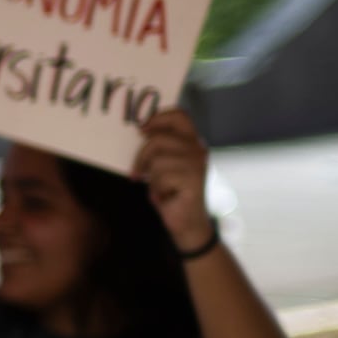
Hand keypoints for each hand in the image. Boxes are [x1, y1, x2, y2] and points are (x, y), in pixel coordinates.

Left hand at [132, 108, 215, 250]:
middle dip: (142, 157)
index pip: (180, 115)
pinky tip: (167, 196)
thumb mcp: (162, 165)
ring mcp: (197, 164)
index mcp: (192, 142)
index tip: (141, 130)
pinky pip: (161, 176)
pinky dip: (157, 188)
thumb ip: (158, 147)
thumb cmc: (171, 192)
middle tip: (139, 172)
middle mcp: (198, 149)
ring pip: (157, 159)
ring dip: (151, 177)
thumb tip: (140, 130)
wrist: (186, 223)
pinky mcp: (193, 179)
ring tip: (161, 187)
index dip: (158, 118)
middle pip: (158, 139)